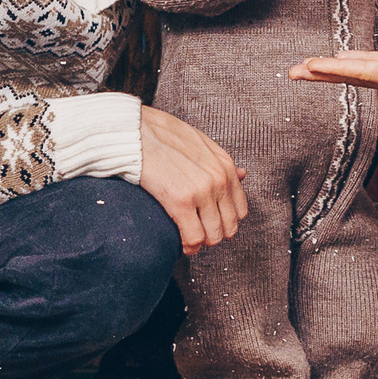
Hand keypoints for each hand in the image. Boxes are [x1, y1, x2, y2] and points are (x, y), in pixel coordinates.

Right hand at [141, 106, 248, 255]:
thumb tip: (243, 174)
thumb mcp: (201, 144)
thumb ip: (221, 163)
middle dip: (212, 235)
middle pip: (228, 227)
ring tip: (186, 239)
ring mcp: (201, 191)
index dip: (224, 222)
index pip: (240, 211)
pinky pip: (193, 238)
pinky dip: (187, 246)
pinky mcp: (180, 201)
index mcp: (225, 166)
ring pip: (212, 236)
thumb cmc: (161, 136)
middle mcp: (219, 180)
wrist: (134, 132)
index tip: (208, 223)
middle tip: (196, 233)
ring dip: (199, 243)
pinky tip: (178, 242)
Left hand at [286, 41, 377, 109]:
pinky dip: (358, 66)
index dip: (333, 70)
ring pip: (363, 74)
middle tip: (293, 71)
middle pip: (355, 77)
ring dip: (335, 71)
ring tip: (310, 68)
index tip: (307, 67)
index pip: (362, 74)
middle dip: (323, 74)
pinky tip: (348, 63)